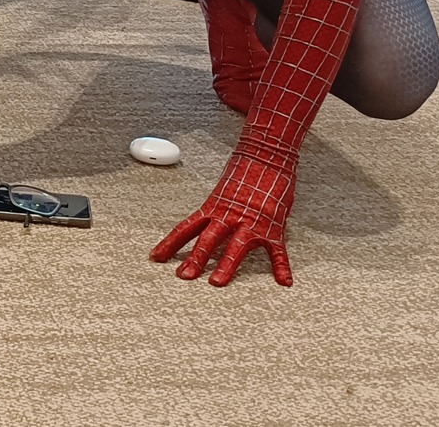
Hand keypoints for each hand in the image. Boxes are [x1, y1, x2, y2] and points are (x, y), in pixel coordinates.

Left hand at [151, 146, 297, 286]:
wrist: (267, 155)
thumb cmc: (245, 172)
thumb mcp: (222, 192)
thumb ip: (215, 212)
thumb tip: (204, 227)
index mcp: (214, 207)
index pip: (186, 228)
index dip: (170, 243)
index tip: (155, 257)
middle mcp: (229, 215)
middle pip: (208, 240)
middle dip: (195, 259)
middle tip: (183, 276)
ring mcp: (251, 221)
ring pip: (236, 246)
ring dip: (226, 265)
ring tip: (217, 283)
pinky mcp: (273, 226)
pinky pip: (277, 250)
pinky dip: (281, 266)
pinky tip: (283, 281)